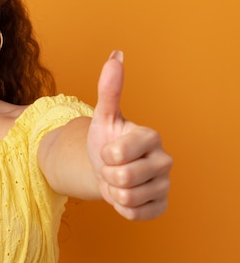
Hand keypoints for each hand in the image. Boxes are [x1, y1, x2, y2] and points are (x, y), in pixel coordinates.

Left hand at [87, 50, 172, 219]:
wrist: (106, 167)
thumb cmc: (106, 139)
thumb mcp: (104, 116)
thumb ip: (109, 88)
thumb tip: (115, 56)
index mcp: (151, 137)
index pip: (118, 154)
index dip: (105, 156)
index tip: (109, 150)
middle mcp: (165, 160)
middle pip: (123, 178)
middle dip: (108, 174)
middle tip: (112, 166)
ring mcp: (165, 184)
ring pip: (127, 197)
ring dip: (113, 191)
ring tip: (117, 179)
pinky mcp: (161, 206)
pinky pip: (134, 214)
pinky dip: (122, 208)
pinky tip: (126, 195)